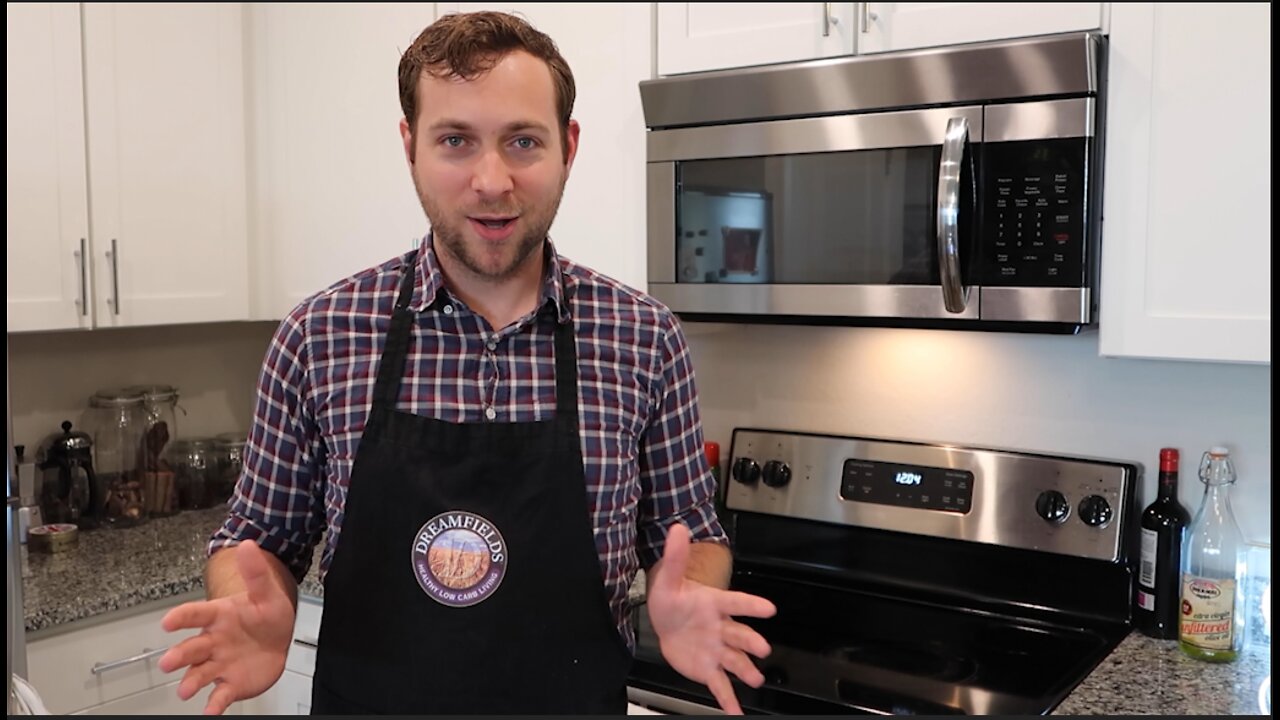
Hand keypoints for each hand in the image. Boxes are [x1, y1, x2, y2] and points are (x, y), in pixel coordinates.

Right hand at [157, 541, 294, 713]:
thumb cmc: (266, 615)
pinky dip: (213, 705)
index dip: (181, 617)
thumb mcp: (266, 592)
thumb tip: (248, 545)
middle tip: (168, 662)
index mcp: (218, 616)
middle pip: (190, 648)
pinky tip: (209, 710)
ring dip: (190, 681)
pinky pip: (219, 696)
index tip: (168, 621)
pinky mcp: (229, 683)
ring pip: (198, 673)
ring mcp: (219, 664)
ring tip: (185, 690)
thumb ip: (255, 572)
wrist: (279, 639)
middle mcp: (212, 641)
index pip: (195, 614)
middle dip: (178, 655)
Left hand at [645, 524, 776, 714]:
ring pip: (735, 661)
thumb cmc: (673, 599)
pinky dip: (728, 700)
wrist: (666, 622)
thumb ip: (676, 556)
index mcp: (715, 604)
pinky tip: (735, 711)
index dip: (752, 605)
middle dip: (752, 641)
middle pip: (740, 634)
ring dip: (746, 670)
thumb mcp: (669, 578)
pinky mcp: (709, 668)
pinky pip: (721, 685)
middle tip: (762, 648)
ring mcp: (718, 650)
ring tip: (756, 678)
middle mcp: (721, 628)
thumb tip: (677, 529)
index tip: (769, 608)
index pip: (736, 602)